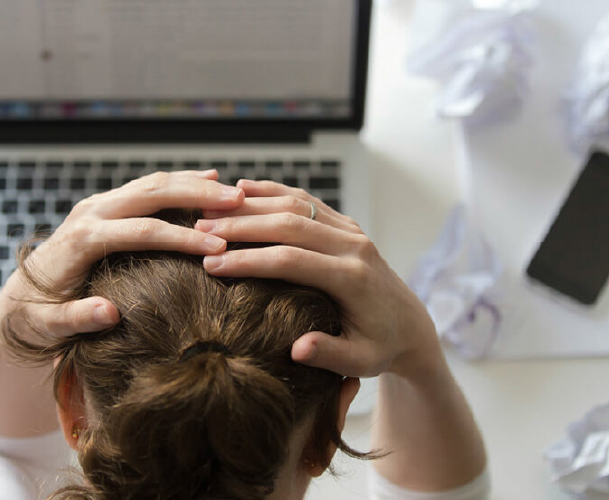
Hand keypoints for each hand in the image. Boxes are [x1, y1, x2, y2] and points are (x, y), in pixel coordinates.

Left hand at [0, 170, 244, 343]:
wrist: (19, 296)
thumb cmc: (37, 316)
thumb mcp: (49, 326)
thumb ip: (76, 319)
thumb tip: (109, 313)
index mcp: (81, 240)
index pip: (142, 232)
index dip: (182, 238)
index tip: (218, 247)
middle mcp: (90, 213)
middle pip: (152, 194)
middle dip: (197, 196)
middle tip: (237, 202)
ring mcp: (98, 204)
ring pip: (152, 183)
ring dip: (194, 184)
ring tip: (234, 192)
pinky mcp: (106, 204)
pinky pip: (148, 187)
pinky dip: (180, 182)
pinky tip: (209, 179)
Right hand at [195, 180, 441, 378]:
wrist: (410, 325)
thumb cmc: (381, 347)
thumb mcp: (361, 362)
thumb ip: (330, 355)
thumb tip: (298, 349)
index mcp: (353, 277)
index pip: (292, 260)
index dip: (249, 260)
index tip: (212, 265)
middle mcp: (353, 245)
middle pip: (289, 224)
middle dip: (241, 226)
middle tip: (198, 230)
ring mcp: (350, 230)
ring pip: (295, 203)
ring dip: (250, 204)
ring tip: (208, 210)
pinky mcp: (345, 224)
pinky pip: (305, 199)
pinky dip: (272, 191)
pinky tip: (241, 189)